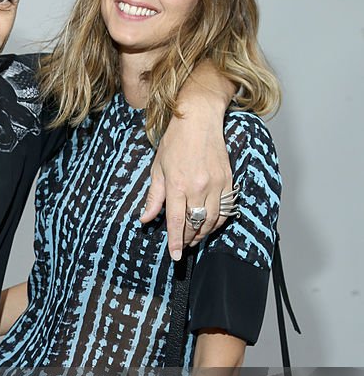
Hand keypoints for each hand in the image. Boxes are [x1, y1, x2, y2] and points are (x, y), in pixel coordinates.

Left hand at [141, 99, 231, 260]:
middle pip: (197, 224)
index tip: (176, 255)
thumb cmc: (175, 141)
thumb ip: (154, 197)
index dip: (176, 241)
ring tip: (195, 236)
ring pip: (213, 220)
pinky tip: (209, 222)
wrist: (199, 119)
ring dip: (204, 232)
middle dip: (189, 239)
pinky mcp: (228, 180)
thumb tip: (146, 218)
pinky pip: (226, 209)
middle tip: (183, 244)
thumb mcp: (158, 169)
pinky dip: (218, 220)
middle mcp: (198, 186)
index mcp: (177, 184)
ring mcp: (216, 184)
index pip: (177, 221)